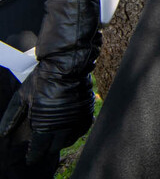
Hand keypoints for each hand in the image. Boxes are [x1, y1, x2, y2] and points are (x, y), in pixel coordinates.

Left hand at [0, 0, 99, 164]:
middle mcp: (62, 126)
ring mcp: (76, 120)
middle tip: (41, 145)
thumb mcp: (22, 97)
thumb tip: (3, 132)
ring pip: (68, 140)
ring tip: (53, 138)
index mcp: (43, 125)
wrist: (68, 65)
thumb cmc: (43, 79)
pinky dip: (74, 133)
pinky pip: (81, 130)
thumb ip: (12, 117)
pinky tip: (67, 129)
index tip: (30, 158)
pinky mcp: (87, 113)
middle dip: (46, 148)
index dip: (33, 155)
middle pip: (54, 148)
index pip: (38, 149)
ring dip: (60, 141)